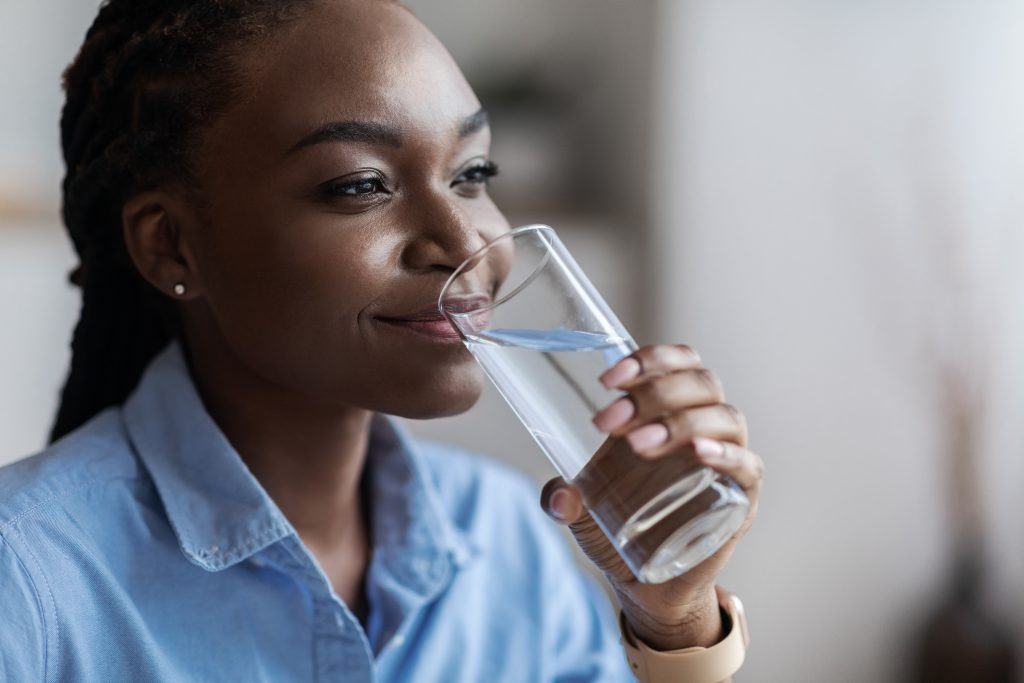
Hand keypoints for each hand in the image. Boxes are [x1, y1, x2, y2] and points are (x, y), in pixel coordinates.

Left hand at [539, 344, 762, 650]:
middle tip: (606, 422)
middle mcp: (704, 424)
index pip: (677, 362)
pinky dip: (727, 454)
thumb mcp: (580, 510)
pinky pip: (748, 465)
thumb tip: (559, 497)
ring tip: (638, 444)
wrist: (643, 581)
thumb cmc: (616, 525)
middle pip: (700, 383)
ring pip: (723, 417)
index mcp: (670, 409)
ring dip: (680, 422)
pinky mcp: (742, 498)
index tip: (608, 380)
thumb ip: (561, 498)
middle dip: (652, 394)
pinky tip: (700, 454)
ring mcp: (727, 459)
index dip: (650, 359)